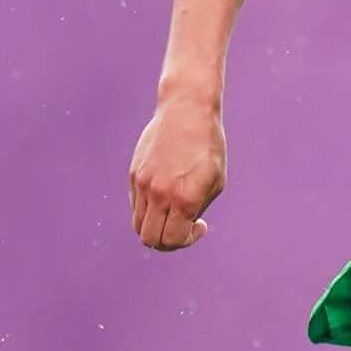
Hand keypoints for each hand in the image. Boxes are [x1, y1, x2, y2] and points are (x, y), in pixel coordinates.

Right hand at [129, 95, 225, 251]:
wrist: (186, 109)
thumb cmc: (208, 146)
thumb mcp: (216, 181)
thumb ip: (197, 208)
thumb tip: (183, 225)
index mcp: (184, 198)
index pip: (173, 240)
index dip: (187, 241)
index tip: (200, 224)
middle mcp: (159, 194)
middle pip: (150, 239)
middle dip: (167, 241)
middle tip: (182, 225)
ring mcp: (143, 183)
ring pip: (138, 224)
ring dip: (155, 225)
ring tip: (172, 210)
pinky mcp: (134, 173)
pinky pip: (136, 204)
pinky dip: (148, 208)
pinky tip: (165, 192)